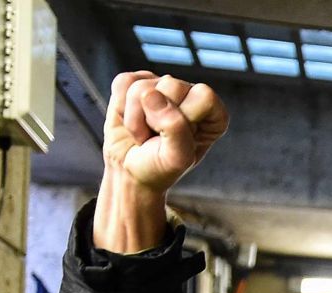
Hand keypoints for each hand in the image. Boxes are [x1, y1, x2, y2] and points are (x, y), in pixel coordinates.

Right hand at [93, 72, 228, 251]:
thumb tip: (153, 94)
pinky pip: (126, 79)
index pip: (205, 97)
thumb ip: (175, 127)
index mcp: (211, 115)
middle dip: (158, 116)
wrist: (129, 174)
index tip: (178, 141)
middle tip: (154, 140)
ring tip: (140, 135)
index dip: (186, 119)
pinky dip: (120, 101)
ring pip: (146, 83)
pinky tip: (127, 120)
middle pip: (175, 85)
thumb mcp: (177, 156)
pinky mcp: (134, 86)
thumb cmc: (160, 170)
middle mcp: (189, 99)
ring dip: (136, 115)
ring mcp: (161, 90)